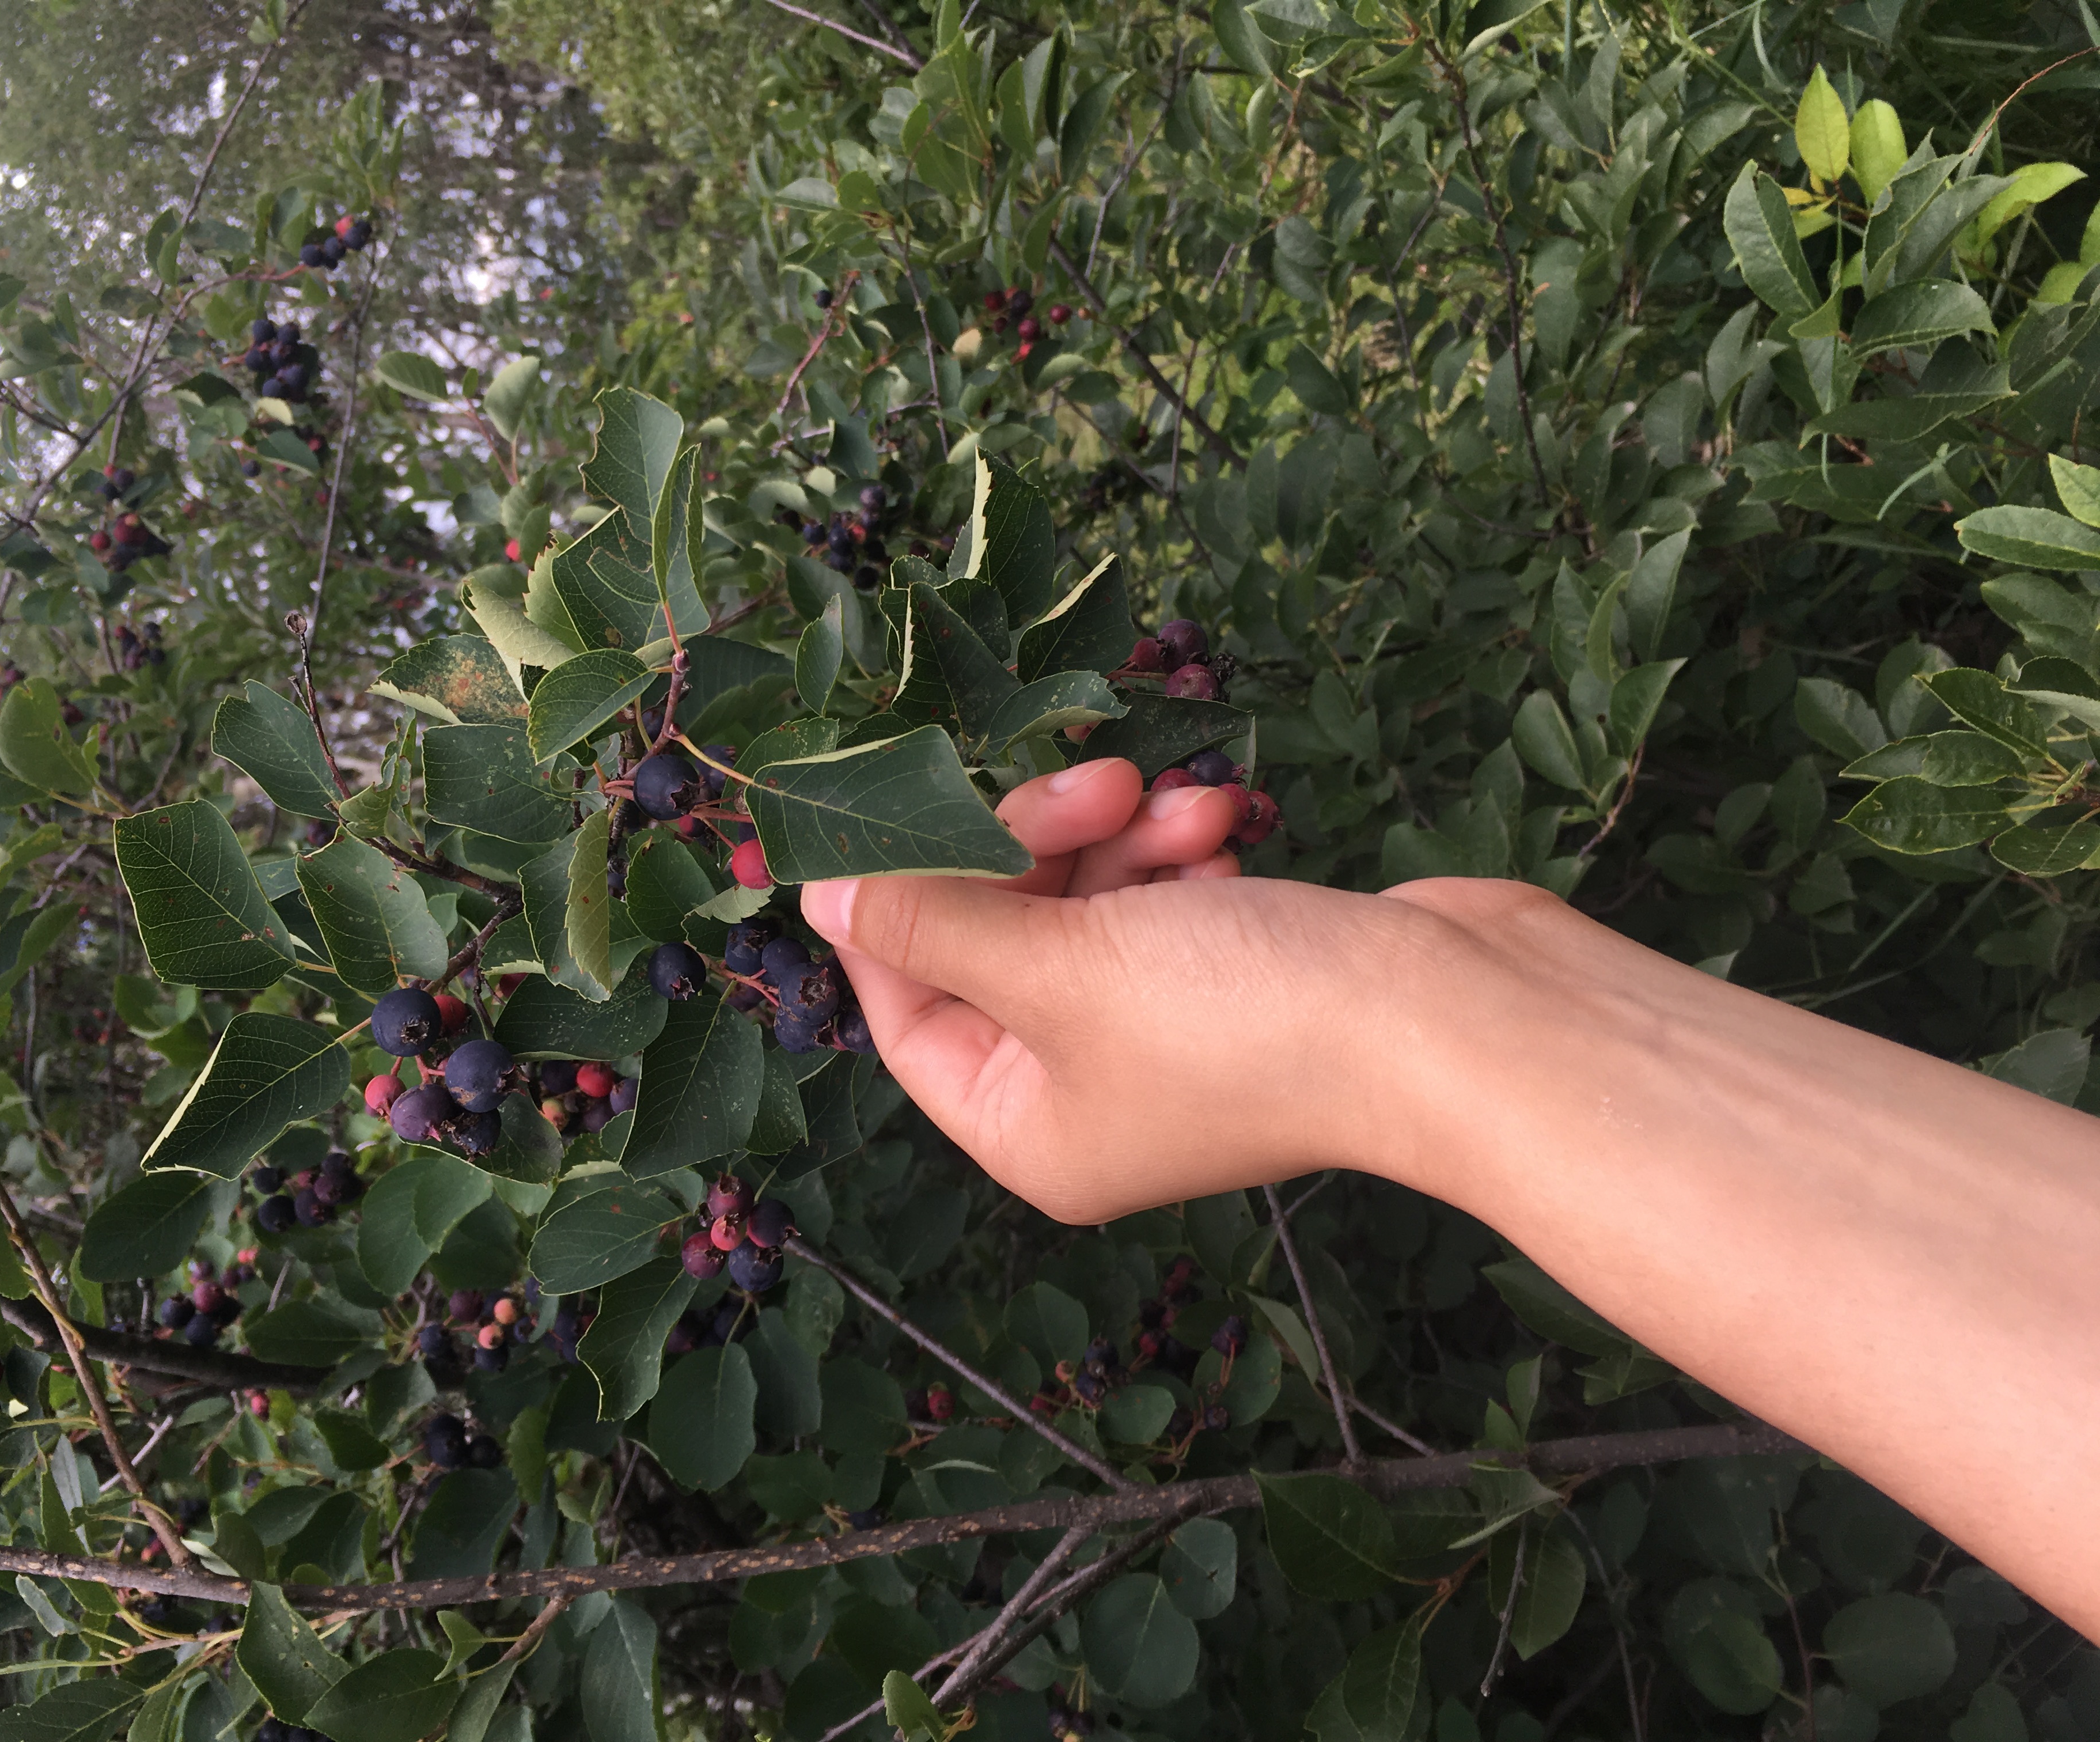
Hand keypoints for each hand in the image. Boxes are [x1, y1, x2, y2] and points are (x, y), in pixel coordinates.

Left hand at [799, 756, 1530, 1220]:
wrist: (1457, 1021)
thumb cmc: (1245, 1019)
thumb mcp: (1056, 967)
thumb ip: (931, 923)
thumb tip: (817, 899)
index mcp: (1026, 1128)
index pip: (907, 1005)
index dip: (898, 901)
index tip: (902, 802)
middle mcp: (1086, 1094)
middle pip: (996, 940)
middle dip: (1032, 847)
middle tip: (1085, 788)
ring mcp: (1164, 1034)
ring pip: (1082, 902)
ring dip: (1118, 836)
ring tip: (1174, 804)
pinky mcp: (1233, 974)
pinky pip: (1160, 897)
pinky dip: (1178, 851)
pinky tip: (1221, 824)